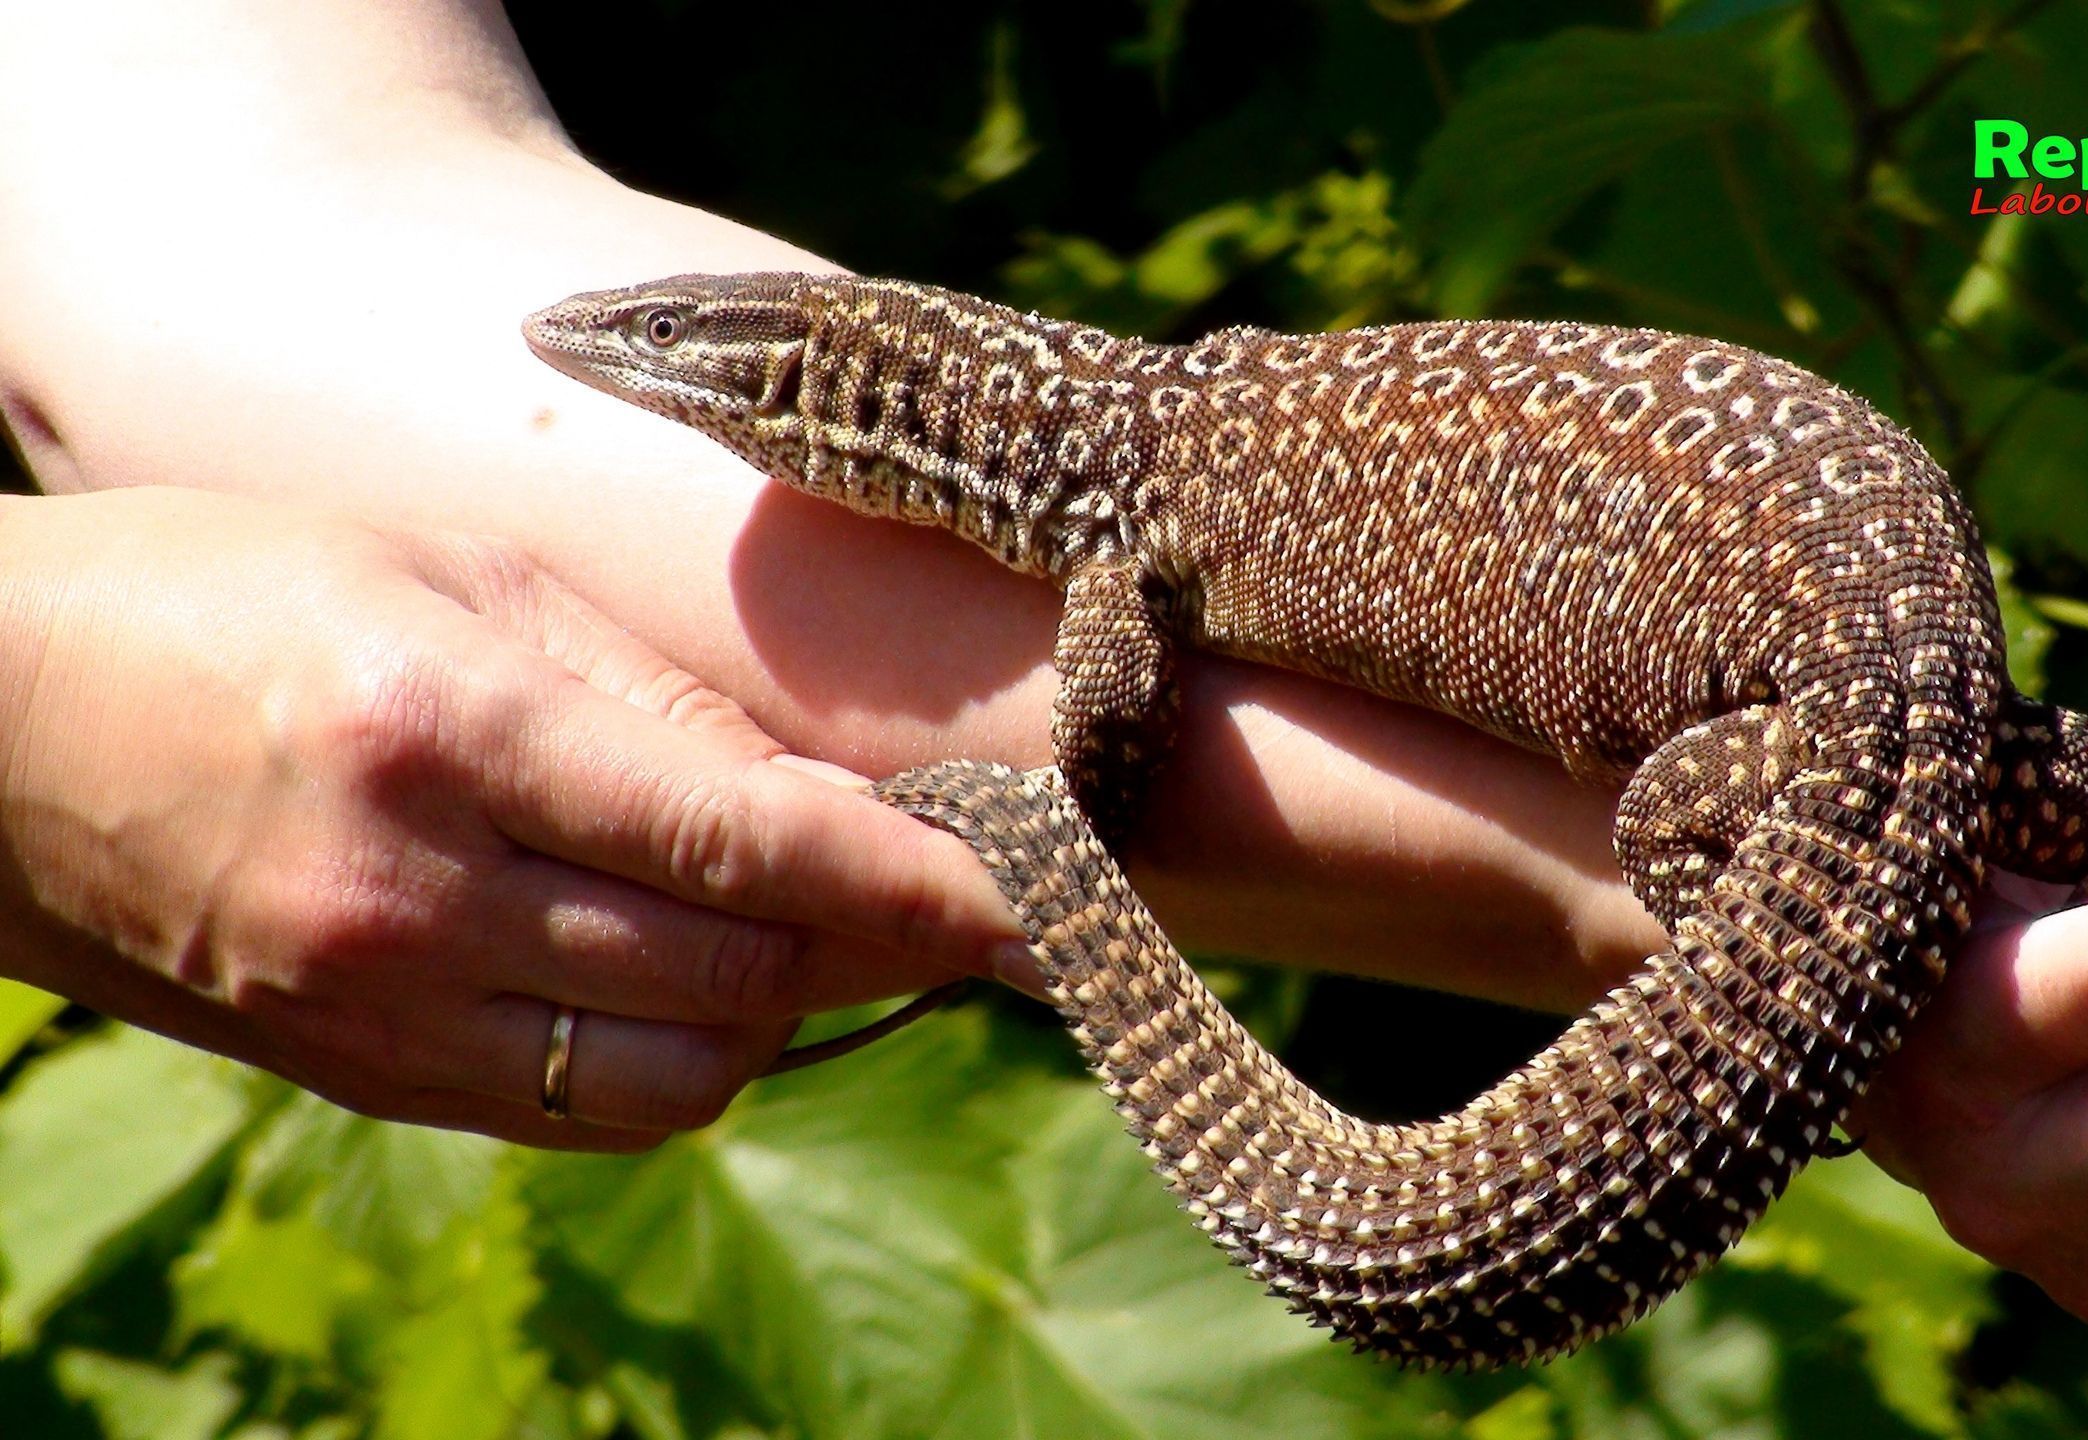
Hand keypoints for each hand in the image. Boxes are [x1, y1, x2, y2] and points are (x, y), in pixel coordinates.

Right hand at [0, 488, 1020, 1150]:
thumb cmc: (230, 594)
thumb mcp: (453, 578)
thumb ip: (650, 697)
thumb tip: (818, 798)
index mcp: (457, 733)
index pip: (755, 843)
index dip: (923, 885)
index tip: (1042, 901)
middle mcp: (424, 896)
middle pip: (743, 979)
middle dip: (870, 942)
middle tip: (934, 882)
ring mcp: (384, 1011)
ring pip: (682, 1078)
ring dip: (777, 1013)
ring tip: (785, 919)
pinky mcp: (361, 1081)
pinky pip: (583, 1113)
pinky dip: (671, 1059)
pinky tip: (671, 971)